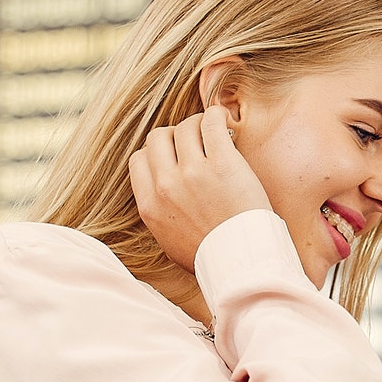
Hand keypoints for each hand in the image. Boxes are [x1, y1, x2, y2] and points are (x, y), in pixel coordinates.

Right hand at [128, 106, 271, 272]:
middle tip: (195, 143)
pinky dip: (216, 116)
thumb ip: (160, 214)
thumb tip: (161, 195)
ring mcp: (193, 173)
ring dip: (198, 125)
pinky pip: (211, 122)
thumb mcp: (170, 241)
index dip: (156, 154)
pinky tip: (224, 122)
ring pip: (184, 127)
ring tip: (214, 133)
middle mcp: (166, 186)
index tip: (173, 157)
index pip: (138, 160)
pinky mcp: (221, 164)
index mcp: (150, 205)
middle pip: (158, 138)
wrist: (243, 265)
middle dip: (175, 136)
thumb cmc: (212, 257)